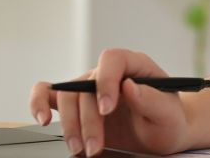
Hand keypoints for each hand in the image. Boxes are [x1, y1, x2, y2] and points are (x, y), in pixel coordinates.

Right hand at [28, 49, 193, 156]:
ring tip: (79, 149)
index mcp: (134, 65)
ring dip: (69, 125)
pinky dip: (39, 103)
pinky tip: (43, 119)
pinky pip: (49, 94)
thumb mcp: (169, 114)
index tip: (108, 109)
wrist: (161, 134)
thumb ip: (153, 100)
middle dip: (87, 120)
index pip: (112, 60)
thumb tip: (128, 87)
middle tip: (94, 147)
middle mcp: (108, 73)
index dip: (106, 81)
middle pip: (85, 86)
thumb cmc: (168, 120)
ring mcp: (89, 87)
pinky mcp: (77, 104)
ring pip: (66, 96)